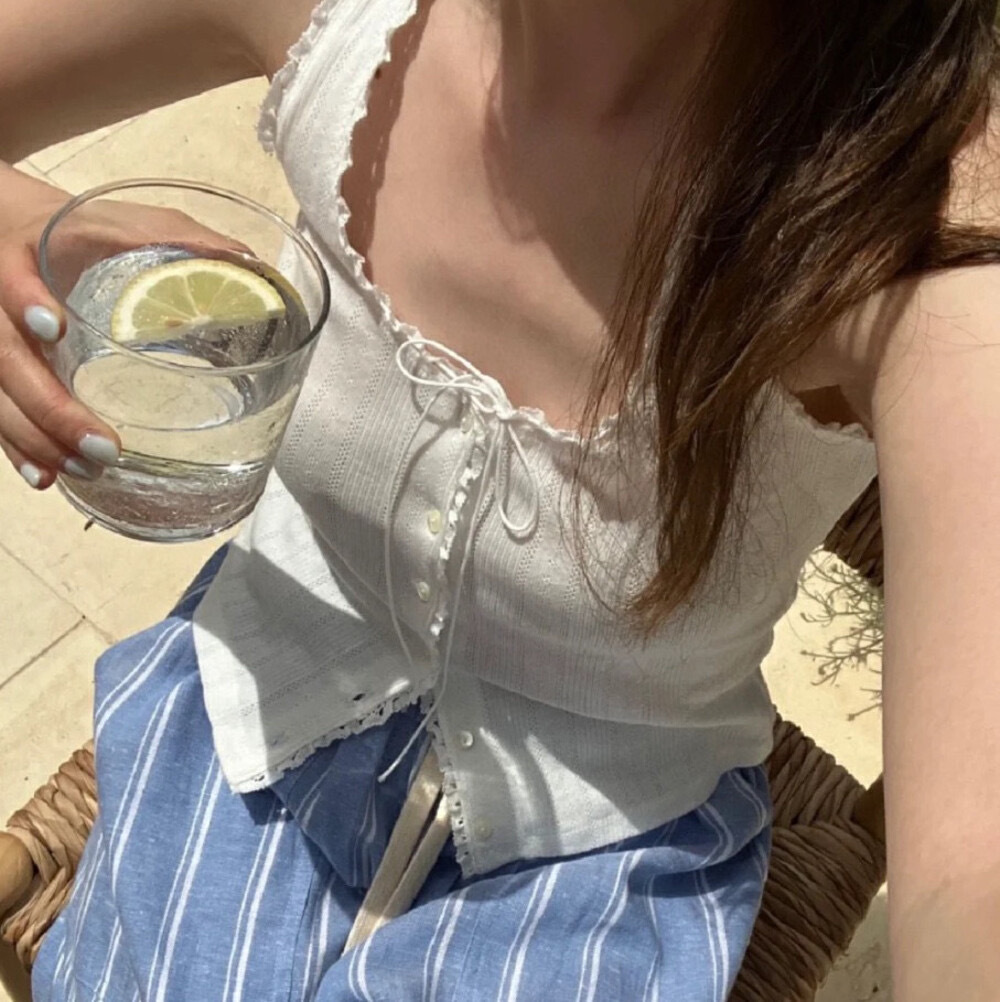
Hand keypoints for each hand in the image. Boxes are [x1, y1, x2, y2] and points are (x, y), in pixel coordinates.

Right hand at [0, 165, 245, 488]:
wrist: (14, 233)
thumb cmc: (82, 235)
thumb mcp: (127, 223)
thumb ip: (178, 238)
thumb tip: (248, 263)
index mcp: (23, 256)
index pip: (10, 277)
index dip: (24, 300)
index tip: (54, 328)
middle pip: (5, 358)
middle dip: (49, 407)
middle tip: (104, 445)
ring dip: (37, 439)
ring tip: (84, 469)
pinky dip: (19, 449)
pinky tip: (44, 477)